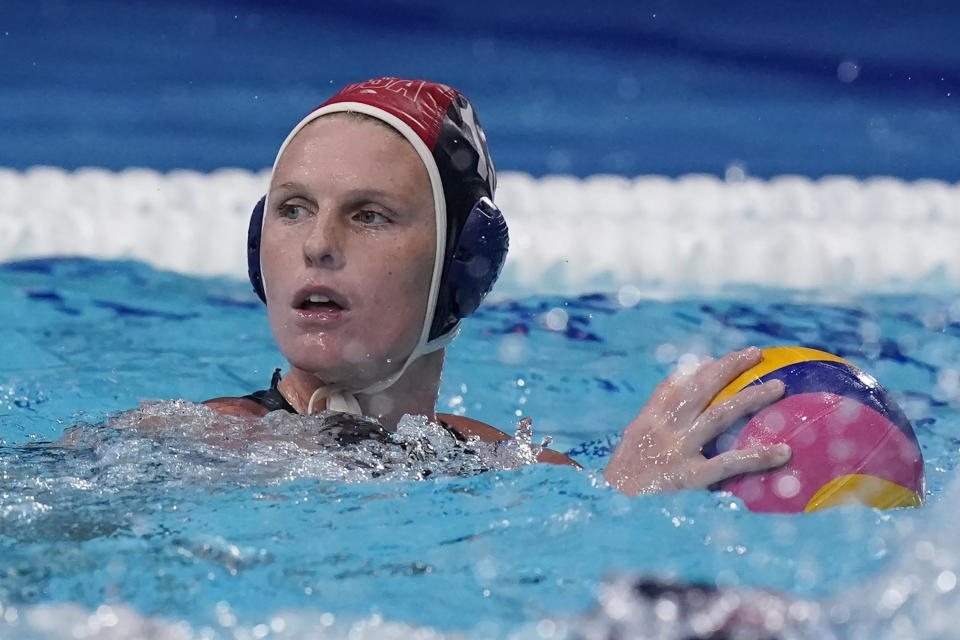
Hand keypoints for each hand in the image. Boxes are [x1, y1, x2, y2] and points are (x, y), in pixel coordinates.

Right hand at [603, 347, 791, 495]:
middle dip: (728, 367)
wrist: (610, 508)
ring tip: (778, 387)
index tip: (719, 360)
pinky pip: (730, 462)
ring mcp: (677, 450)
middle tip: (755, 354)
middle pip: (700, 388)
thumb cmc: (621, 483)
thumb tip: (679, 401)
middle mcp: (663, 429)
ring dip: (750, 397)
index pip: (675, 386)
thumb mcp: (628, 447)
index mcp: (647, 421)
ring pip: (720, 414)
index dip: (699, 370)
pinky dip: (758, 455)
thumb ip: (650, 423)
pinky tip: (783, 452)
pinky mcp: (690, 477)